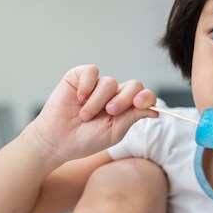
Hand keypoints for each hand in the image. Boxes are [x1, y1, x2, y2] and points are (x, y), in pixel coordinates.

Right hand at [29, 64, 156, 163]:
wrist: (57, 141)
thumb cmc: (85, 139)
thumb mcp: (113, 132)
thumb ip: (132, 117)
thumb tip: (155, 110)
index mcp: (126, 107)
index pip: (144, 96)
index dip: (146, 97)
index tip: (139, 104)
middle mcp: (114, 94)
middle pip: (133, 85)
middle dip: (124, 99)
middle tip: (110, 112)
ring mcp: (97, 85)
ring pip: (110, 82)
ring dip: (98, 101)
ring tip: (85, 115)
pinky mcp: (80, 77)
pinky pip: (92, 71)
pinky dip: (87, 85)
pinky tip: (79, 98)